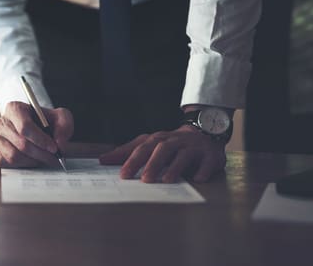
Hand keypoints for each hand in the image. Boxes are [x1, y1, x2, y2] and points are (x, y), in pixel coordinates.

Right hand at [0, 101, 72, 167]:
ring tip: (45, 160)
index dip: (40, 140)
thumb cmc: (45, 120)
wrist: (36, 127)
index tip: (54, 148)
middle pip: (21, 144)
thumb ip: (64, 126)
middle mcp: (2, 122)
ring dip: (33, 161)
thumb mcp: (60, 117)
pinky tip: (32, 161)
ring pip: (14, 156)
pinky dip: (22, 166)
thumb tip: (59, 144)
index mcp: (14, 108)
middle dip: (41, 154)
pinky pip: (7, 164)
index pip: (25, 126)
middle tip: (55, 159)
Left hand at [98, 125, 225, 182]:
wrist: (204, 133)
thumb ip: (127, 152)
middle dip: (153, 163)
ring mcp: (192, 147)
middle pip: (162, 149)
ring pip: (182, 155)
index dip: (132, 160)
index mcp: (158, 139)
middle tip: (144, 180)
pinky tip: (197, 179)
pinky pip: (206, 162)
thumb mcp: (149, 144)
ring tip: (166, 180)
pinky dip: (202, 170)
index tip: (122, 175)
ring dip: (174, 167)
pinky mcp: (209, 155)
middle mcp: (174, 141)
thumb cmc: (171, 143)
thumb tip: (103, 159)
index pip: (143, 148)